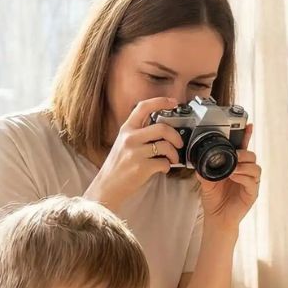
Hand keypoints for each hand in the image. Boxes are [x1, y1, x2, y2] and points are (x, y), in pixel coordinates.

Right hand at [86, 96, 184, 210]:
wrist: (108, 185)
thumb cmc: (120, 164)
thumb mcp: (125, 142)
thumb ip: (140, 133)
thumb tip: (165, 129)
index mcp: (127, 128)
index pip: (143, 107)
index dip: (160, 101)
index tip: (174, 102)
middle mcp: (130, 137)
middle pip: (162, 128)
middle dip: (176, 136)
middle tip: (178, 144)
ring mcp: (135, 152)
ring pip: (166, 146)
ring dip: (174, 154)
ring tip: (171, 159)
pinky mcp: (141, 167)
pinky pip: (164, 163)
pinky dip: (167, 167)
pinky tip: (162, 169)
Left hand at [197, 124, 261, 234]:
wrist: (216, 218)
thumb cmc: (214, 199)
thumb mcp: (205, 181)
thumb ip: (204, 170)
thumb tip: (197, 159)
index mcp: (236, 166)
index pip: (243, 149)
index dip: (247, 136)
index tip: (248, 125)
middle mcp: (246, 173)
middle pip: (252, 156)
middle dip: (244, 153)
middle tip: (235, 154)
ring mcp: (251, 183)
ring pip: (255, 168)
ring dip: (244, 165)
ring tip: (233, 167)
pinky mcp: (252, 193)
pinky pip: (253, 182)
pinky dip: (244, 177)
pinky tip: (235, 176)